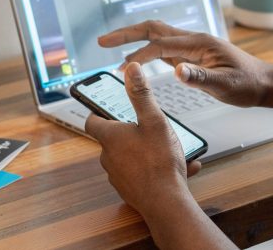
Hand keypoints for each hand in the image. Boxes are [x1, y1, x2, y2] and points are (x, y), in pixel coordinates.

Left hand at [85, 63, 200, 216]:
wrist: (166, 204)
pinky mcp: (130, 191)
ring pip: (129, 157)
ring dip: (146, 151)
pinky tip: (180, 168)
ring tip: (172, 149)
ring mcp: (118, 176)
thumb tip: (131, 69)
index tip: (105, 107)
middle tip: (148, 127)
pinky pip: (141, 174)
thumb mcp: (154, 121)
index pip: (92, 121)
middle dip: (130, 132)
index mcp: (111, 137)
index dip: (98, 112)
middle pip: (113, 139)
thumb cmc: (159, 162)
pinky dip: (156, 169)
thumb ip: (142, 94)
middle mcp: (109, 157)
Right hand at [99, 20, 272, 108]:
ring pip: (157, 36)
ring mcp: (192, 47)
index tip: (117, 61)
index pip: (160, 44)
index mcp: (198, 44)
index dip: (137, 52)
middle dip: (126, 33)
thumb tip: (177, 72)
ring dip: (134, 39)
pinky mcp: (192, 56)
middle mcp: (193, 40)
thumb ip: (201, 78)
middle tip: (102, 41)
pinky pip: (164, 48)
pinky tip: (137, 58)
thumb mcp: (226, 85)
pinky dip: (146, 50)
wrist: (265, 84)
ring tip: (111, 47)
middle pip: (153, 29)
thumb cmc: (248, 84)